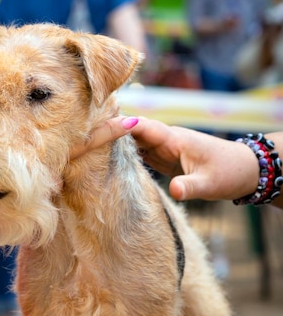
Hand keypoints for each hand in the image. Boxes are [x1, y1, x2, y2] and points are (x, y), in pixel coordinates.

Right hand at [76, 116, 259, 201]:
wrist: (243, 170)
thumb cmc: (228, 173)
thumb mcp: (210, 183)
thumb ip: (191, 186)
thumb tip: (174, 190)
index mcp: (173, 138)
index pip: (139, 126)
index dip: (116, 125)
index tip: (91, 128)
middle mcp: (163, 139)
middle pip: (126, 130)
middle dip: (102, 133)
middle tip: (72, 140)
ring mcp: (159, 147)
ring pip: (127, 140)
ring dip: (105, 143)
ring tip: (76, 151)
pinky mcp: (159, 156)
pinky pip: (132, 151)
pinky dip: (115, 154)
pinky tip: (97, 162)